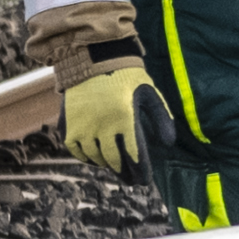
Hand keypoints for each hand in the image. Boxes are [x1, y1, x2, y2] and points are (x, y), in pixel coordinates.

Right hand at [58, 55, 159, 171]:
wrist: (92, 57)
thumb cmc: (126, 75)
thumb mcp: (149, 92)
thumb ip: (161, 117)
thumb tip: (169, 143)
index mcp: (125, 118)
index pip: (134, 154)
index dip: (140, 171)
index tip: (145, 181)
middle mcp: (102, 126)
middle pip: (114, 160)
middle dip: (125, 173)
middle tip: (131, 180)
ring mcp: (83, 126)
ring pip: (95, 156)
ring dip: (107, 164)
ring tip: (115, 166)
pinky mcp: (68, 123)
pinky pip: (75, 149)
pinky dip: (85, 157)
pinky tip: (95, 158)